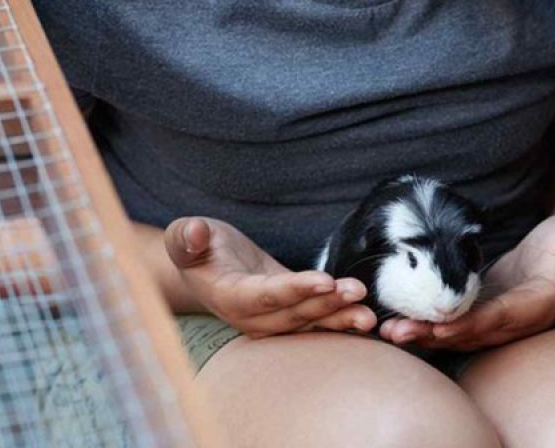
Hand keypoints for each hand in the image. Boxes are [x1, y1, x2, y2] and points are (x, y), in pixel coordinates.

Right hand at [165, 217, 376, 337]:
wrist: (208, 268)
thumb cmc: (198, 249)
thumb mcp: (185, 237)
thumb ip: (187, 237)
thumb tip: (194, 232)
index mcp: (229, 296)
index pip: (266, 295)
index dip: (294, 289)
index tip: (324, 279)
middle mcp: (252, 317)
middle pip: (294, 314)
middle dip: (326, 304)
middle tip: (357, 292)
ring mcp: (273, 322)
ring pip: (309, 323)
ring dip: (340, 318)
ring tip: (369, 315)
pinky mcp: (292, 316)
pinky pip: (318, 322)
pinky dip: (342, 321)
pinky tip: (369, 319)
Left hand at [379, 214, 554, 350]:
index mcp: (537, 306)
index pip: (500, 318)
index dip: (470, 323)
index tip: (441, 326)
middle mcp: (515, 321)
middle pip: (471, 333)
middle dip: (434, 335)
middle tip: (397, 333)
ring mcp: (498, 320)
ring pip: (457, 334)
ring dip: (423, 335)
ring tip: (389, 333)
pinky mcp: (483, 312)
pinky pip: (453, 323)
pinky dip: (426, 325)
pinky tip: (398, 322)